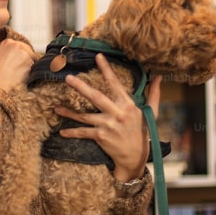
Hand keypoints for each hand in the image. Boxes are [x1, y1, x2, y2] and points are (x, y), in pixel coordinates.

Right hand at [0, 39, 37, 91]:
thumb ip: (5, 53)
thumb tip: (11, 56)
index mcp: (7, 42)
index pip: (20, 47)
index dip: (20, 57)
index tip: (18, 63)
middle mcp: (17, 45)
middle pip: (28, 52)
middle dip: (26, 61)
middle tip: (20, 71)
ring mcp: (24, 53)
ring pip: (33, 60)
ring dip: (28, 68)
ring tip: (18, 76)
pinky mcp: (30, 63)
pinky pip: (34, 69)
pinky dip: (30, 75)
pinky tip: (21, 79)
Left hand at [55, 54, 161, 182]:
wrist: (136, 158)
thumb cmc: (143, 133)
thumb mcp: (152, 113)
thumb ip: (154, 94)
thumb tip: (159, 77)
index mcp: (128, 105)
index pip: (115, 84)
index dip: (106, 69)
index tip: (98, 56)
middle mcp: (117, 114)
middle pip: (96, 97)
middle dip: (81, 87)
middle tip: (68, 78)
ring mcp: (108, 125)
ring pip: (85, 116)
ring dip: (69, 112)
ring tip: (55, 107)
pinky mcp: (101, 137)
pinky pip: (84, 133)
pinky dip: (72, 132)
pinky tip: (62, 131)